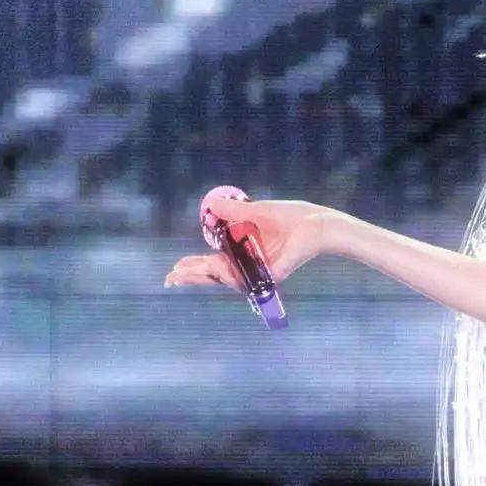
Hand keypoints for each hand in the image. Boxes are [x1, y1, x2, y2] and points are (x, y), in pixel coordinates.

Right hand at [165, 194, 338, 293]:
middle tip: (170, 278)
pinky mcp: (270, 276)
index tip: (175, 268)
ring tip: (182, 271)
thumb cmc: (289, 218)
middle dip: (191, 277)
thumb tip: (209, 206)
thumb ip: (231, 212)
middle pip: (215, 276)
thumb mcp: (253, 212)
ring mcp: (259, 274)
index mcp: (244, 254)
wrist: (315, 223)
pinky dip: (228, 273)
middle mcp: (249, 267)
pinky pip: (245, 278)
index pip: (214, 265)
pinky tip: (214, 268)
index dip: (194, 267)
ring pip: (225, 278)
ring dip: (203, 274)